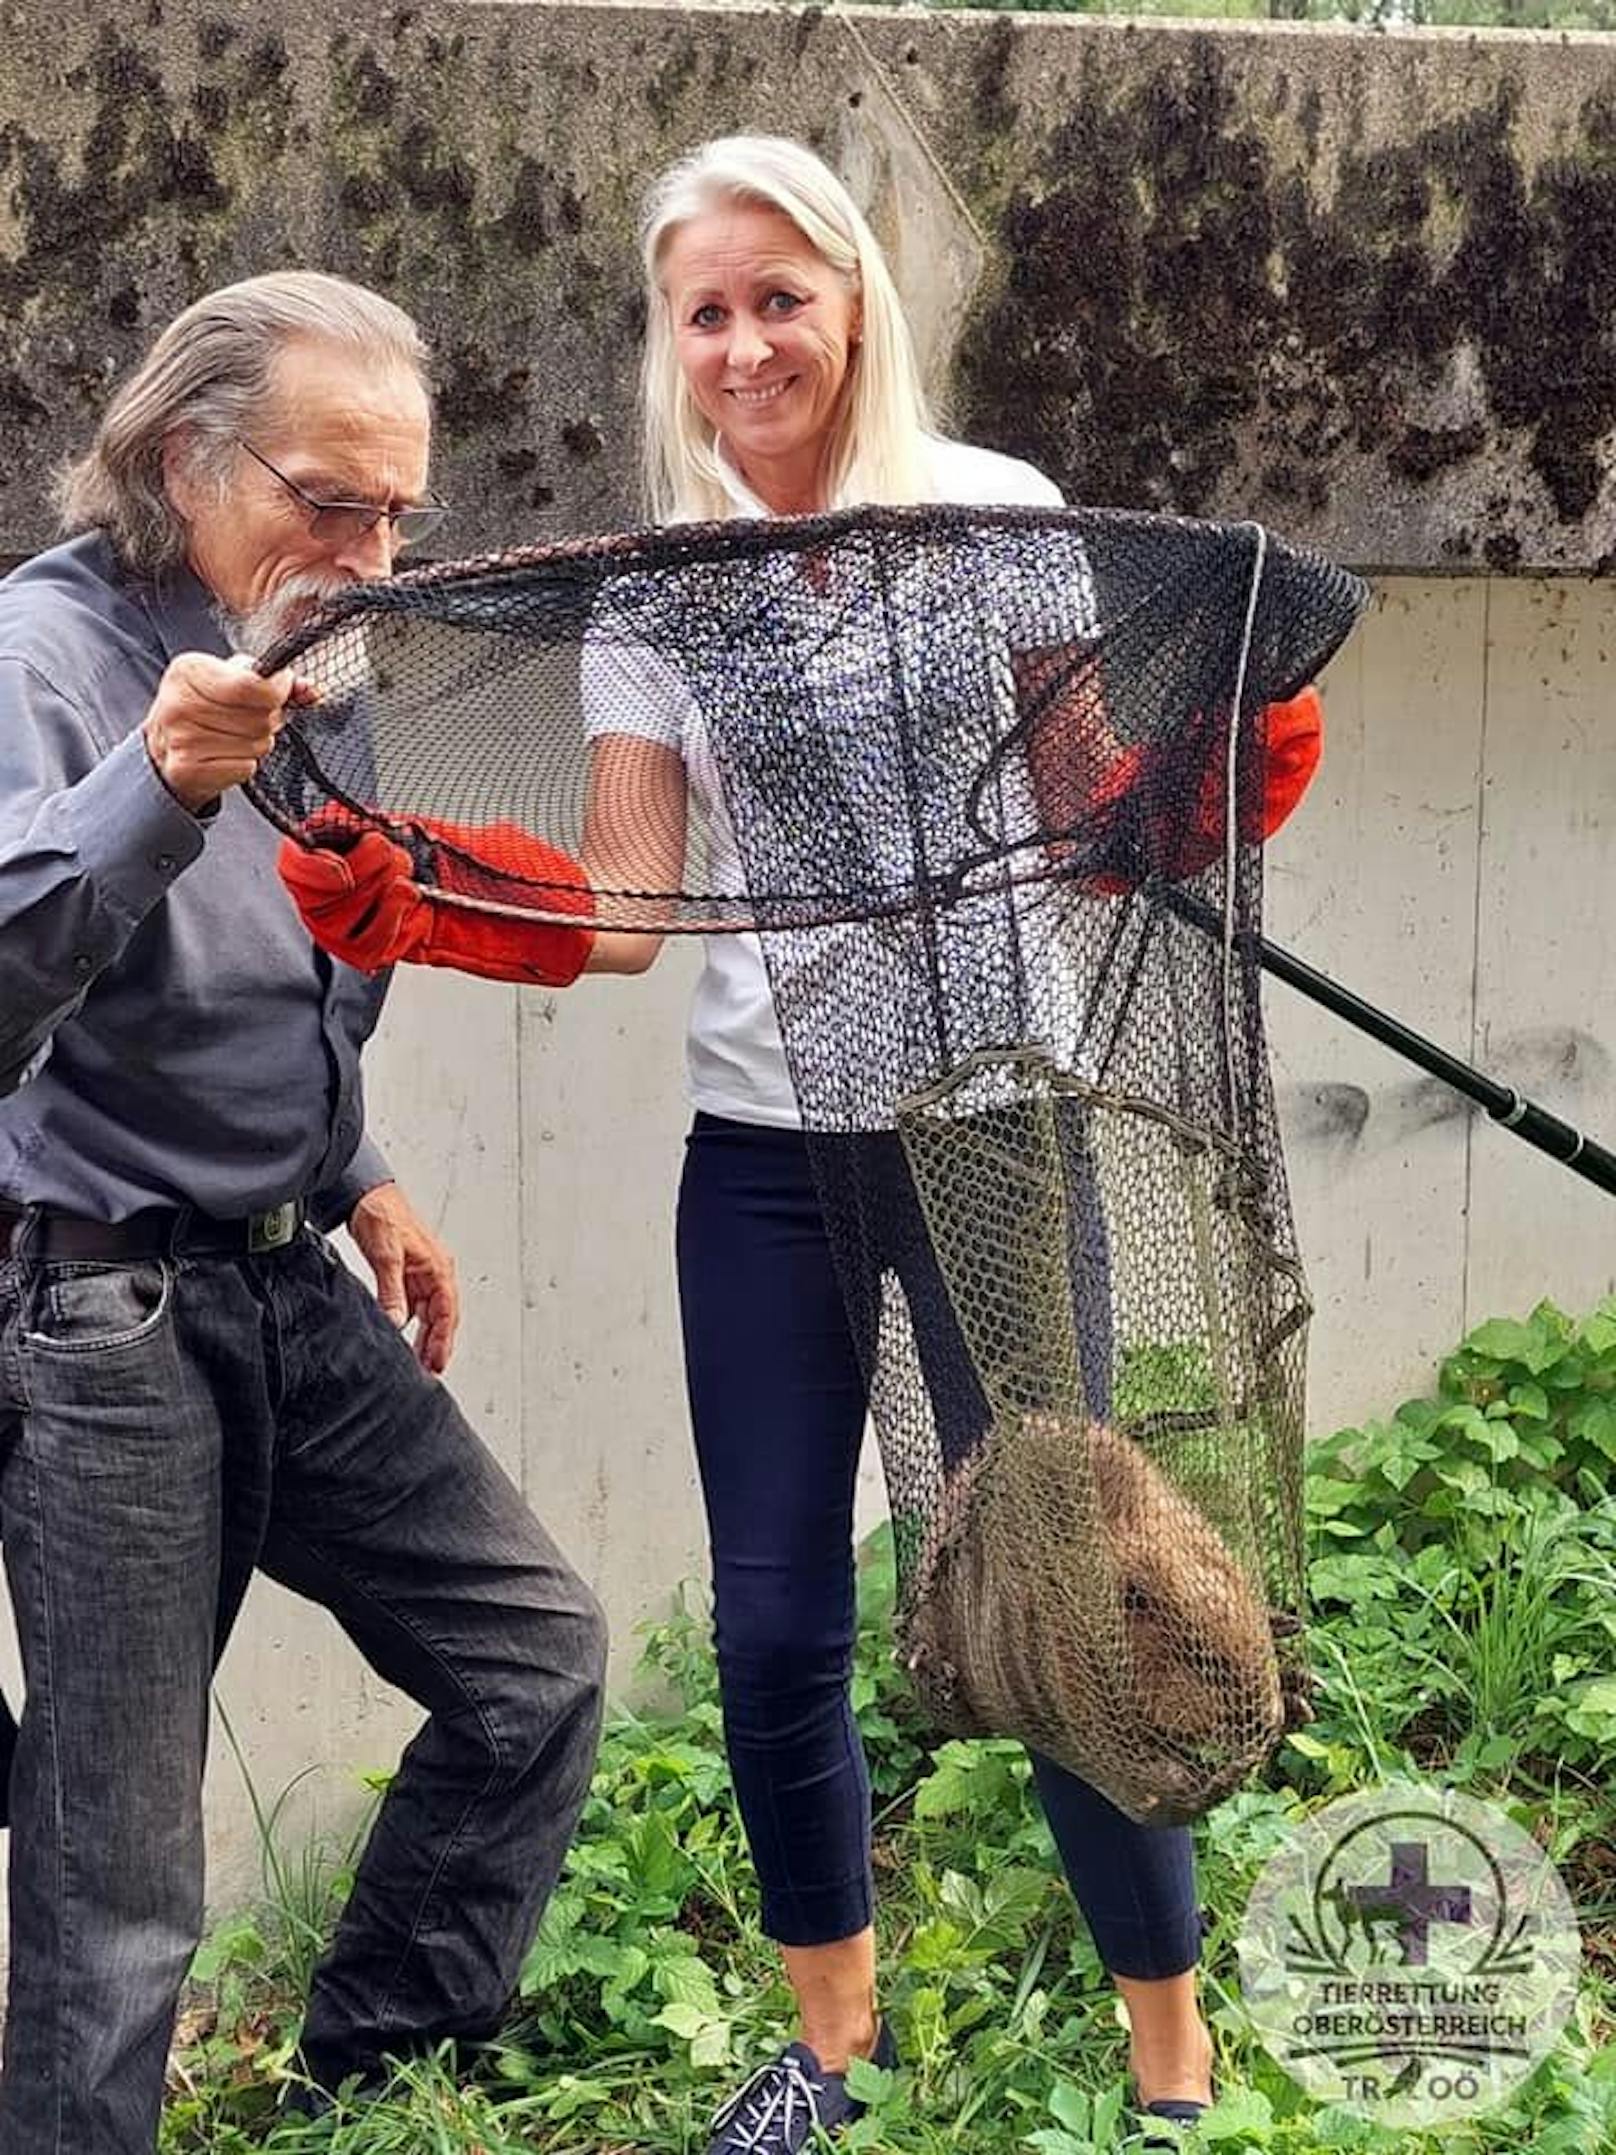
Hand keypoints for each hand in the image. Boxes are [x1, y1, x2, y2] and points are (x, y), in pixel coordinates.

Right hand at [142, 651, 308, 812]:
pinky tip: (225, 754)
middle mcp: (179, 703)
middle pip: (261, 718)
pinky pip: (245, 767)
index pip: (254, 685)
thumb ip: (275, 679)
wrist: (164, 745)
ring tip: (235, 735)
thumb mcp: (232, 677)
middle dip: (268, 719)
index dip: (279, 690)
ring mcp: (180, 739)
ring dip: (257, 742)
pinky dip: (245, 763)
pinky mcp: (186, 769)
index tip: (280, 689)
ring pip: (257, 744)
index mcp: (188, 670)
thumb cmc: (206, 706)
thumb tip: (309, 690)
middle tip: (251, 717)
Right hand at [278, 811, 595, 982]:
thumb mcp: (462, 844)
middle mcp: (397, 921)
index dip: (306, 860)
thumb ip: (416, 836)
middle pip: (319, 912)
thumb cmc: (532, 877)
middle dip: (326, 873)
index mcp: (396, 892)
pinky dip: (384, 914)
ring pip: (343, 932)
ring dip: (358, 888)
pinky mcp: (439, 951)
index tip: (321, 832)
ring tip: (393, 862)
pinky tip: (407, 889)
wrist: (585, 914)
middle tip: (372, 847)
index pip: (317, 886)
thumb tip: (364, 820)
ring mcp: (415, 939)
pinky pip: (385, 946)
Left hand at [346, 1180, 459, 1374]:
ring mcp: (421, 1275)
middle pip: (442, 1317)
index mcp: (438, 1267)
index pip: (446, 1311)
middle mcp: (434, 1273)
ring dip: (426, 1337)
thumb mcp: (387, 1256)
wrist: (367, 1195)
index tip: (437, 1362)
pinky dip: (413, 1325)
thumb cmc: (383, 1215)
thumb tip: (395, 1321)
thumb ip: (392, 1291)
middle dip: (438, 1344)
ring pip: (429, 1315)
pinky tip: (404, 1338)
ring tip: (420, 1363)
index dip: (443, 1339)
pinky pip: (414, 1307)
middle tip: (430, 1371)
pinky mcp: (406, 1276)